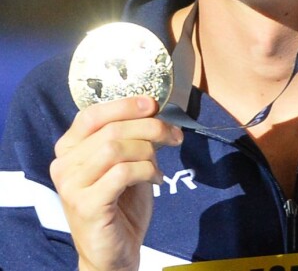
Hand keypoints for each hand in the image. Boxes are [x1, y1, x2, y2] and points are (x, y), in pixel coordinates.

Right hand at [50, 96, 182, 270]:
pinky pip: (123, 173)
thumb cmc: (121, 201)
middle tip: (174, 135)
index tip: (153, 104)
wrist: (113, 252)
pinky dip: (146, 171)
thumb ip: (129, 135)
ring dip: (148, 151)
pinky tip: (156, 180)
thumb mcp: (124, 160)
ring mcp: (72, 186)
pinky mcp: (86, 206)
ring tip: (158, 166)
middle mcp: (64, 164)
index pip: (92, 114)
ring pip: (116, 148)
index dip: (124, 105)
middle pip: (111, 130)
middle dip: (150, 128)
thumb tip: (153, 108)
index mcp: (68, 148)